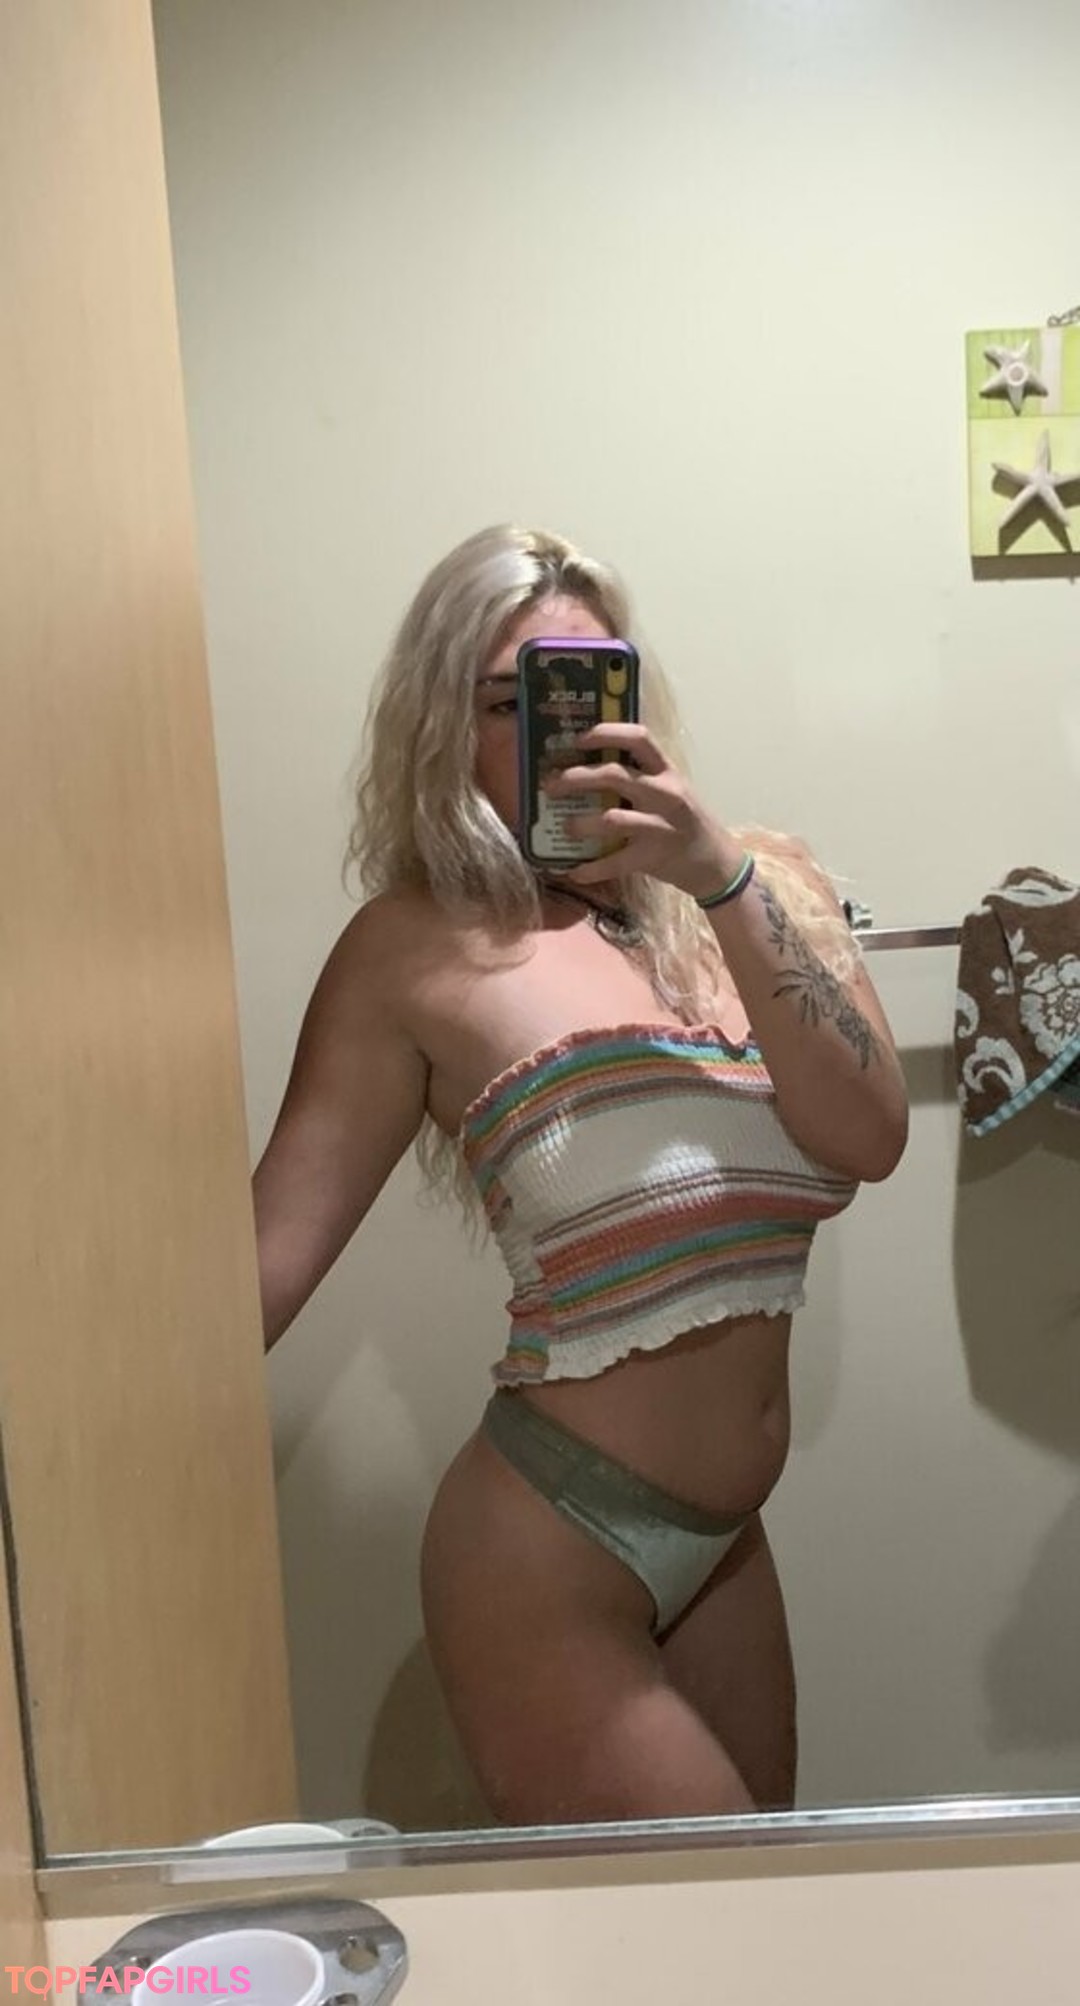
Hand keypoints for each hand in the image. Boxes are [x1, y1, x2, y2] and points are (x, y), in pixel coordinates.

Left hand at [543, 723, 744, 897]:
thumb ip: (641, 776)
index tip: (578, 740)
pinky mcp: (653, 856)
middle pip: (614, 774)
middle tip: (552, 784)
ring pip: (612, 819)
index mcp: (667, 771)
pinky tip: (575, 871)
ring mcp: (660, 826)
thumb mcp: (672, 790)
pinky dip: (591, 868)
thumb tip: (591, 765)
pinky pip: (615, 862)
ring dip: (581, 824)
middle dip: (577, 777)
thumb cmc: (686, 822)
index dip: (605, 733)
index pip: (638, 738)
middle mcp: (665, 794)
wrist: (716, 864)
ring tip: (564, 827)